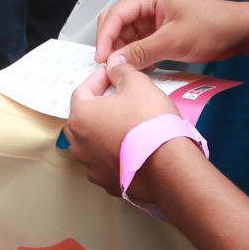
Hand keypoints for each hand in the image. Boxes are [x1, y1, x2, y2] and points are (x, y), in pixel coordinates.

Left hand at [66, 58, 181, 200]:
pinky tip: (133, 145)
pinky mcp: (107, 182)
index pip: (82, 90)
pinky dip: (116, 151)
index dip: (99, 79)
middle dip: (100, 105)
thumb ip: (121, 71)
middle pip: (85, 117)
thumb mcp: (137, 84)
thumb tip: (114, 67)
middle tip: (118, 97)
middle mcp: (79, 144)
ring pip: (94, 141)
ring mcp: (91, 166)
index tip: (111, 74)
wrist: (169, 166)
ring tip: (128, 122)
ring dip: (107, 130)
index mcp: (80, 117)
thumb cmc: (150, 124)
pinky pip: (107, 161)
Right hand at [95, 0, 248, 67]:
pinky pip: (139, 41)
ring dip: (124, 52)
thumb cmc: (211, 28)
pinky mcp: (158, 28)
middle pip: (116, 22)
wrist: (238, 32)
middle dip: (112, 44)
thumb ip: (141, 52)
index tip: (102, 60)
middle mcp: (147, 1)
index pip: (116, 14)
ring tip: (124, 72)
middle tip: (110, 68)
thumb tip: (113, 63)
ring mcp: (152, 15)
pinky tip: (137, 69)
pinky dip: (136, 55)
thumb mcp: (173, 41)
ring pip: (126, 34)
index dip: (106, 38)